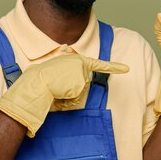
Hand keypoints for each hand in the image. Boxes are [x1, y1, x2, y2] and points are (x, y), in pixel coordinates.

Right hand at [0, 54, 128, 136]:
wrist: (34, 83)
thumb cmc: (41, 79)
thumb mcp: (55, 71)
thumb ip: (67, 72)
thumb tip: (70, 62)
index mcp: (75, 60)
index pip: (98, 65)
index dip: (114, 67)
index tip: (126, 69)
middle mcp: (80, 64)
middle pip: (84, 84)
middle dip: (73, 90)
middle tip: (57, 86)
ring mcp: (81, 73)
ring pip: (80, 92)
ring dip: (69, 95)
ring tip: (56, 88)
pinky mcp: (79, 83)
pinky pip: (76, 97)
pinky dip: (67, 99)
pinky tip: (58, 93)